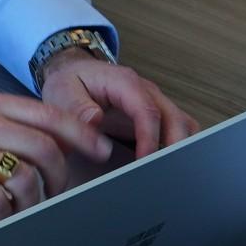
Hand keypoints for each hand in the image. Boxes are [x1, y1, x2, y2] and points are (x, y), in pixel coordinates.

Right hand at [0, 90, 111, 223]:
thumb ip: (7, 125)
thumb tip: (55, 145)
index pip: (50, 114)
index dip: (82, 134)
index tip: (101, 150)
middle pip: (45, 148)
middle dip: (62, 177)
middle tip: (59, 195)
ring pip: (25, 177)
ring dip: (34, 201)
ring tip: (25, 210)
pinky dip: (4, 215)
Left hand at [37, 54, 198, 160]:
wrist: (74, 71)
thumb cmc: (71, 81)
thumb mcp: (62, 91)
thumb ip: (77, 107)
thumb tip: (95, 121)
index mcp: (124, 82)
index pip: (147, 110)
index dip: (149, 138)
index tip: (144, 161)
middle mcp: (145, 91)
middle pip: (175, 118)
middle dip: (174, 147)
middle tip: (162, 173)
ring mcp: (154, 102)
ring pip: (183, 124)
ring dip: (181, 147)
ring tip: (168, 173)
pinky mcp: (155, 114)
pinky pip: (178, 129)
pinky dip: (178, 147)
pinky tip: (167, 166)